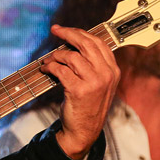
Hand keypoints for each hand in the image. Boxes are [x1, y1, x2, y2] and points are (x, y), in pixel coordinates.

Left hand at [40, 25, 119, 159]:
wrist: (84, 130)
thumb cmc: (88, 105)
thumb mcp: (97, 83)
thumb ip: (92, 65)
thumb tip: (72, 44)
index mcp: (113, 70)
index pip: (98, 43)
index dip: (80, 33)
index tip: (66, 29)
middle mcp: (106, 74)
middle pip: (86, 44)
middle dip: (68, 34)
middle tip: (55, 30)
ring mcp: (94, 82)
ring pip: (71, 56)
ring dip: (55, 56)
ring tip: (48, 61)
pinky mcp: (79, 90)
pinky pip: (61, 70)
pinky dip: (50, 67)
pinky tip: (46, 69)